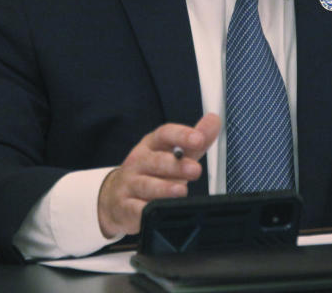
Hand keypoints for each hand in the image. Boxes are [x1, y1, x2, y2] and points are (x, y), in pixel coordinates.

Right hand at [97, 113, 220, 237]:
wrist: (116, 196)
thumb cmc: (152, 172)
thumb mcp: (172, 154)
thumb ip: (194, 141)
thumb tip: (215, 119)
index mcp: (151, 146)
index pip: (165, 134)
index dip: (181, 135)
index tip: (198, 139)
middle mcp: (138, 162)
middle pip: (156, 160)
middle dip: (176, 165)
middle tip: (195, 169)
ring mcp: (129, 184)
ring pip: (145, 185)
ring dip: (163, 188)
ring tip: (181, 190)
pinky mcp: (125, 207)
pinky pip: (134, 209)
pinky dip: (145, 211)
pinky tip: (157, 212)